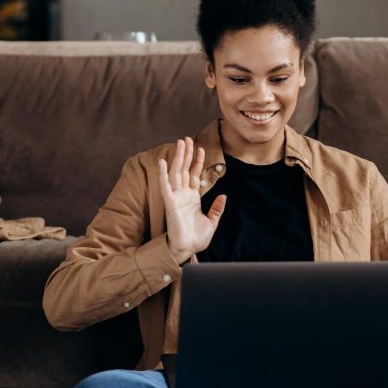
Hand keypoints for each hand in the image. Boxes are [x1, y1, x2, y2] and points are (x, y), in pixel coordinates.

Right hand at [158, 137, 226, 263]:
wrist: (188, 249)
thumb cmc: (197, 238)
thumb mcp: (212, 221)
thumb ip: (217, 208)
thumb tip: (224, 196)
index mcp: (192, 198)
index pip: (194, 175)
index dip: (197, 162)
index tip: (201, 148)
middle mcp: (183, 195)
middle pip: (184, 169)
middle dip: (186, 154)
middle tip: (186, 139)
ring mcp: (176, 197)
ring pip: (176, 172)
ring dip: (178, 158)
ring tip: (180, 143)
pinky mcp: (170, 203)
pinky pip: (165, 186)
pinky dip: (163, 174)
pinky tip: (163, 162)